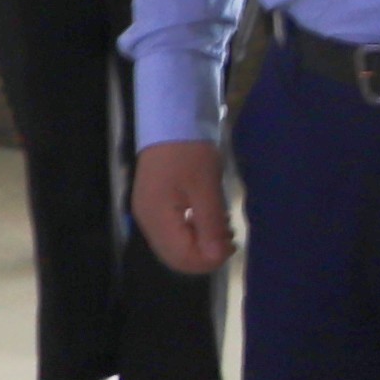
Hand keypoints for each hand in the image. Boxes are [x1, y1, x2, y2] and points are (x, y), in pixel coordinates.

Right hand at [133, 138, 231, 275]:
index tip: (232, 244)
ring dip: (200, 244)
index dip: (209, 260)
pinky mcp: (154, 205)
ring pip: (174, 247)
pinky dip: (192, 232)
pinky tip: (209, 218)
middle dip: (205, 254)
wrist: (171, 119)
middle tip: (229, 238)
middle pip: (175, 257)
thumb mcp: (206, 187)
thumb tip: (216, 257)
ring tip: (222, 226)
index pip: (181, 258)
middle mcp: (147, 221)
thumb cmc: (190, 150)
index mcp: (156, 217)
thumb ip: (210, 225)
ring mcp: (148, 214)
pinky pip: (172, 232)